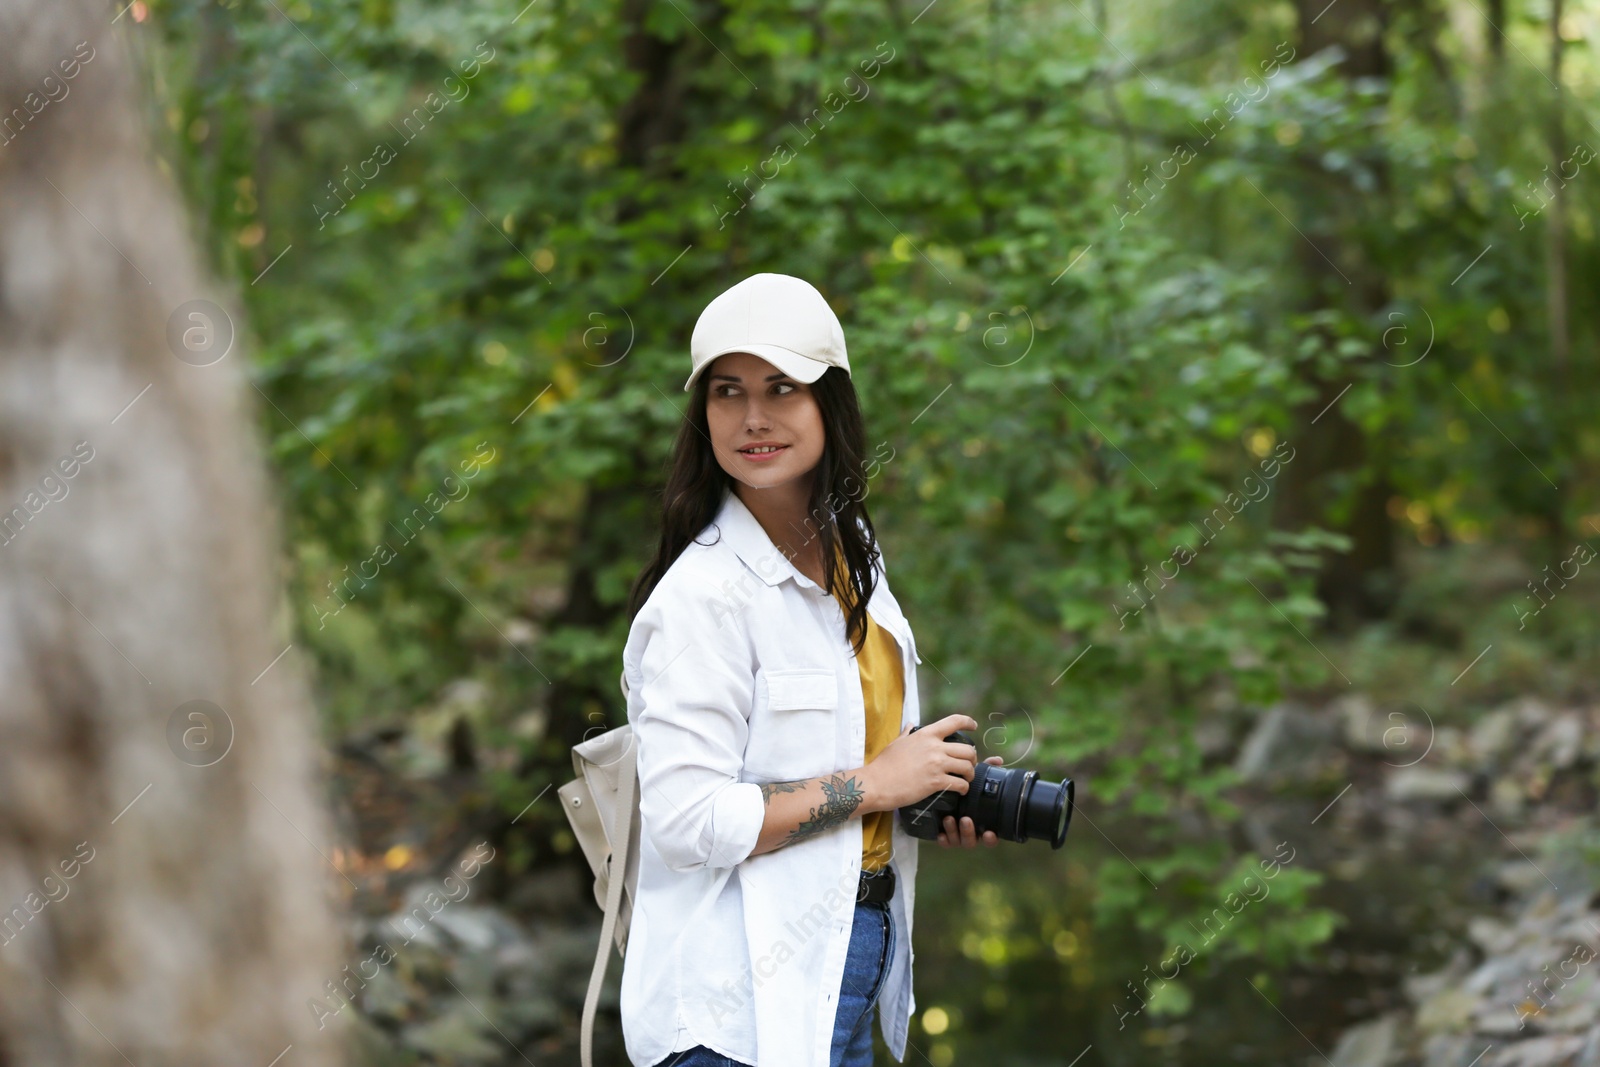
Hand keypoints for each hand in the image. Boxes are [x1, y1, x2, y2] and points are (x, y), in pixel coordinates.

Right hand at [862, 714, 981, 811]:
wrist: (876, 783)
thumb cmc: (884, 764)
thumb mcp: (896, 743)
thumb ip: (907, 733)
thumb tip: (910, 725)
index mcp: (926, 734)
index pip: (954, 721)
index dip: (968, 722)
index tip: (974, 726)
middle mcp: (935, 747)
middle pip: (968, 749)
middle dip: (972, 758)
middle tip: (969, 764)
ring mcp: (937, 764)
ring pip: (967, 767)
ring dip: (970, 774)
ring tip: (966, 779)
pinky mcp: (936, 782)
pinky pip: (960, 784)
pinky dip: (963, 788)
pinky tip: (960, 791)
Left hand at [938, 757, 1003, 847]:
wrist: (939, 796)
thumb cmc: (964, 791)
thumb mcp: (973, 780)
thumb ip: (986, 771)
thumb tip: (998, 760)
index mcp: (981, 823)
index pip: (990, 836)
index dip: (992, 838)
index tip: (989, 832)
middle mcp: (970, 832)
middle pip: (973, 840)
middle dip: (969, 832)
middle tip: (965, 819)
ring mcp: (956, 835)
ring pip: (958, 841)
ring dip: (954, 832)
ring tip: (949, 818)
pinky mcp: (943, 835)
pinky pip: (944, 842)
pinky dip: (943, 839)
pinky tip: (940, 833)